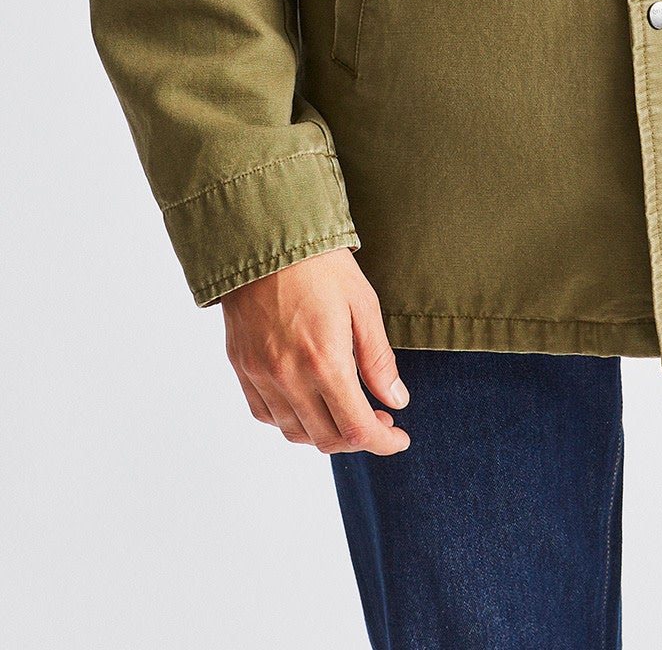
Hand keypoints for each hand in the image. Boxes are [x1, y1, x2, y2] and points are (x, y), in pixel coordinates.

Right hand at [221, 246, 410, 453]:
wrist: (264, 238)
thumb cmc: (320, 265)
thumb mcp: (363, 304)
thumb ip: (378, 359)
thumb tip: (396, 400)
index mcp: (324, 361)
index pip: (355, 428)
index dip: (383, 442)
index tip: (400, 438)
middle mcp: (288, 376)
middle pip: (326, 439)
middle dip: (359, 439)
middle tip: (379, 419)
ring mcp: (260, 374)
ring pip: (294, 433)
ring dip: (325, 434)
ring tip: (346, 411)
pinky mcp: (242, 367)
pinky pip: (266, 414)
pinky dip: (291, 421)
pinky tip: (309, 403)